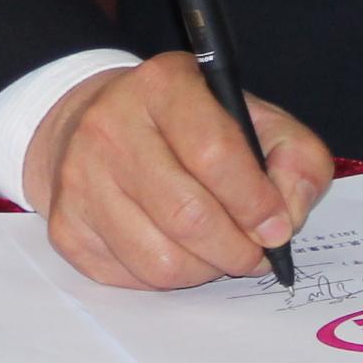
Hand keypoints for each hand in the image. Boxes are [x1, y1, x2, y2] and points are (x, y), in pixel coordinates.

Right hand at [21, 50, 335, 289]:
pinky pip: (132, 278)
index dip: (255, 202)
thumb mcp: (256, 119)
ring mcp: (80, 177)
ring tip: (217, 251)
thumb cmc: (192, 127)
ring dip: (205, 269)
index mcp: (163, 84)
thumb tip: (287, 218)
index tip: (277, 227)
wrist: (98, 125)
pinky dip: (168, 277)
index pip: (214, 152)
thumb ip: (296, 159)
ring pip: (161, 260)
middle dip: (236, 249)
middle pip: (187, 215)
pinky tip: (176, 249)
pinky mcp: (65, 224)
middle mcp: (110, 125)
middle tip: (255, 254)